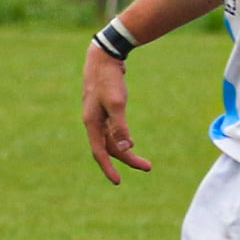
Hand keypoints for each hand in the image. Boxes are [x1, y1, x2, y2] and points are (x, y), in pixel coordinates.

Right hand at [84, 42, 150, 183]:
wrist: (103, 57)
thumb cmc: (108, 79)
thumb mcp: (117, 103)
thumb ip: (120, 126)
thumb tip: (127, 148)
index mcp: (92, 123)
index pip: (100, 152)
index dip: (108, 168)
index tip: (118, 182)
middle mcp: (93, 122)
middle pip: (109, 148)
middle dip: (127, 160)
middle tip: (148, 167)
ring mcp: (98, 115)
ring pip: (111, 139)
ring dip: (126, 151)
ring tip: (143, 160)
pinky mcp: (104, 108)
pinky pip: (112, 130)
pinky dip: (122, 138)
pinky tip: (131, 140)